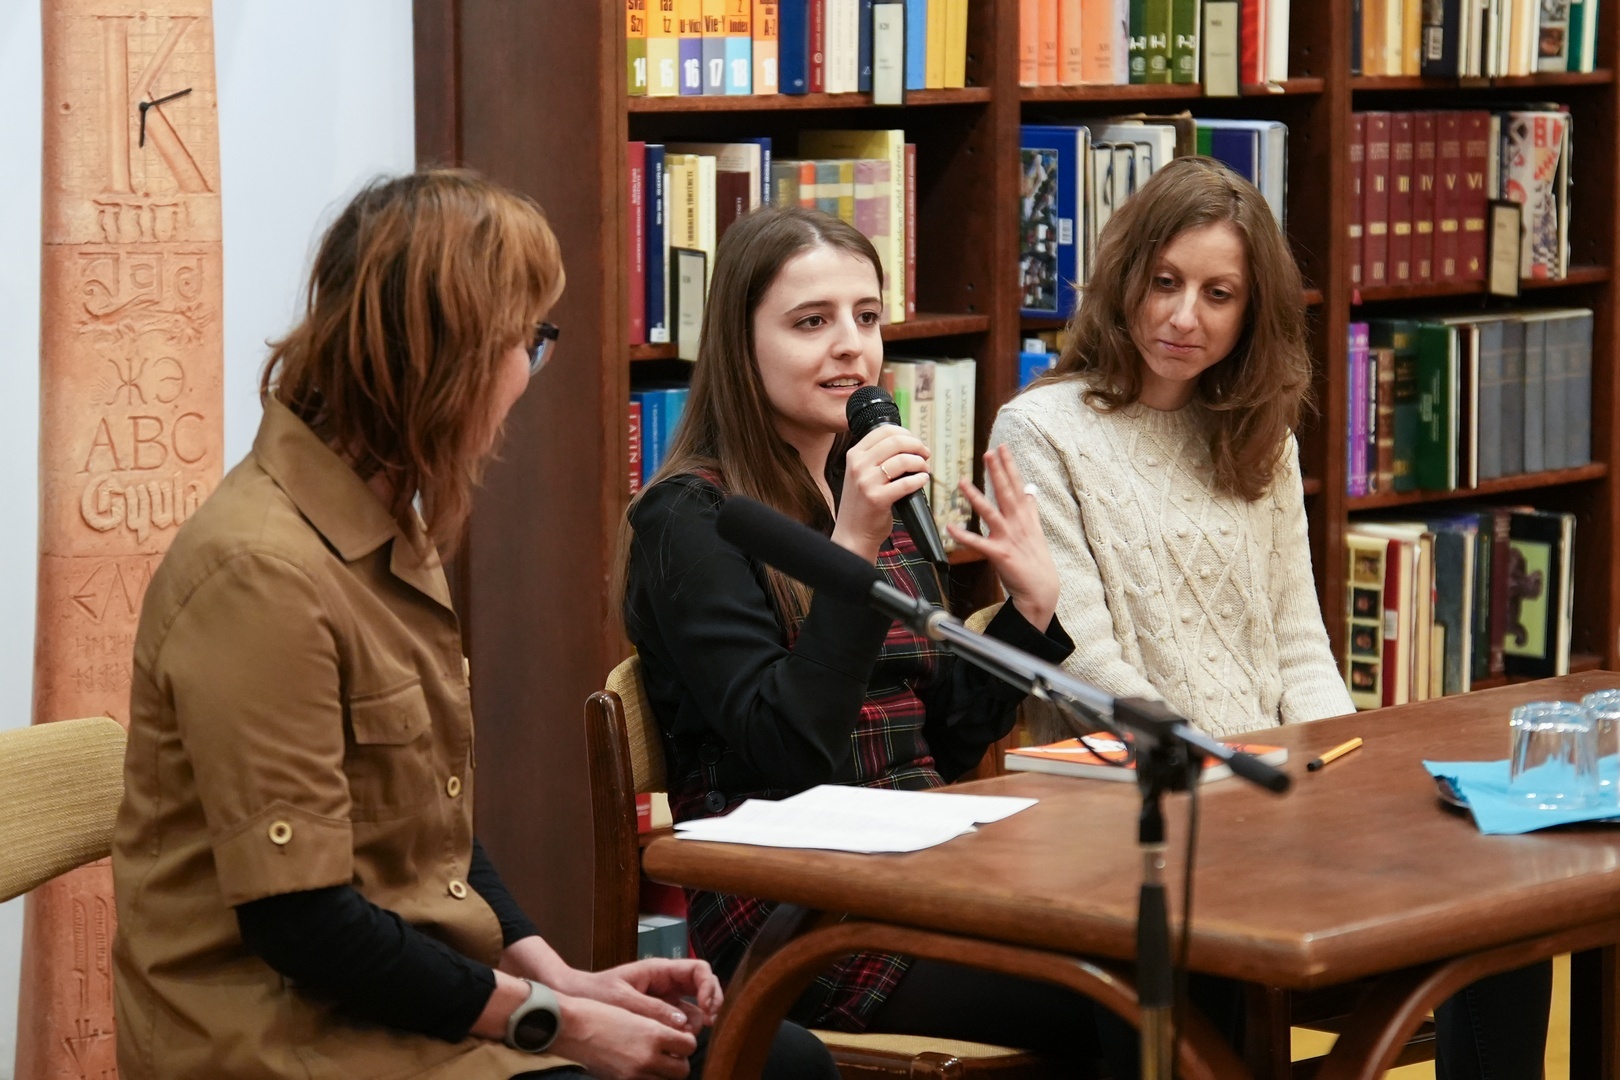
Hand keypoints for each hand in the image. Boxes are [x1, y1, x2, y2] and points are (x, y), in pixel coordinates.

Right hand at [552, 993, 697, 1079]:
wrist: (571, 1027)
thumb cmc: (600, 1012)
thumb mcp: (635, 1012)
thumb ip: (659, 1026)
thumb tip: (679, 1036)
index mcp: (654, 1034)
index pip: (689, 1045)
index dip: (686, 1041)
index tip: (680, 1037)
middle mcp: (647, 1057)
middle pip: (683, 1069)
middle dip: (680, 1061)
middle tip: (671, 1052)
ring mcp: (635, 1073)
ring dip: (666, 1072)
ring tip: (657, 1061)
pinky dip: (650, 1078)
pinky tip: (642, 1068)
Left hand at [563, 959, 721, 1033]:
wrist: (574, 999)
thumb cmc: (595, 992)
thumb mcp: (622, 999)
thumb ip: (652, 1009)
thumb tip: (682, 1024)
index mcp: (659, 970)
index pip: (698, 969)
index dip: (709, 986)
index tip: (708, 1008)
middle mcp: (666, 982)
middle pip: (702, 987)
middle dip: (711, 1003)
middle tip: (709, 1024)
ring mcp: (664, 999)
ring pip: (694, 1007)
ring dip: (698, 1021)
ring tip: (689, 1037)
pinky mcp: (658, 1015)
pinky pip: (679, 1021)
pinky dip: (685, 1031)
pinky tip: (680, 1042)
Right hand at [831, 425, 930, 561]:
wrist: (853, 533)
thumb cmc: (862, 503)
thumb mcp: (861, 473)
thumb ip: (877, 457)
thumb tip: (908, 443)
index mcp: (854, 454)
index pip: (884, 431)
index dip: (906, 434)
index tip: (916, 443)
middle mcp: (858, 465)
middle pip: (896, 442)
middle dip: (917, 446)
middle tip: (925, 455)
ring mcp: (866, 482)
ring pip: (903, 460)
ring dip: (920, 463)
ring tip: (924, 470)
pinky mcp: (877, 498)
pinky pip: (906, 483)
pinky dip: (920, 479)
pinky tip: (923, 480)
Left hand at [946, 445, 1059, 629]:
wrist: (1042, 590)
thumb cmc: (1036, 560)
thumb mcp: (1036, 531)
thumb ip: (1031, 510)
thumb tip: (1031, 491)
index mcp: (1025, 516)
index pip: (1017, 485)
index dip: (1009, 466)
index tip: (1002, 448)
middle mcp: (1018, 524)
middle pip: (1006, 493)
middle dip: (997, 472)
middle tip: (988, 452)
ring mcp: (1009, 538)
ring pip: (991, 513)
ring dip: (976, 497)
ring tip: (962, 482)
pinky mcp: (999, 554)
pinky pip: (978, 543)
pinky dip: (964, 535)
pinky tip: (950, 526)